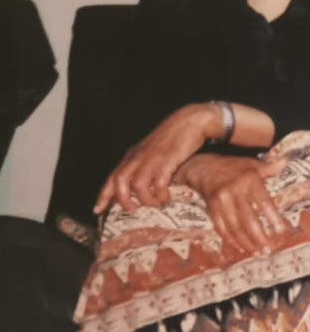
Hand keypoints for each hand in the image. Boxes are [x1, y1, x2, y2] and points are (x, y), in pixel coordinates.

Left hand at [95, 103, 220, 214]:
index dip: (104, 195)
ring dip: (145, 200)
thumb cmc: (174, 137)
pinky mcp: (167, 160)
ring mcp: (152, 158)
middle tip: (133, 211)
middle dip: (124, 201)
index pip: (112, 177)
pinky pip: (158, 184)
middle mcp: (139, 157)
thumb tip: (141, 185)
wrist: (190, 120)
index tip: (98, 210)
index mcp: (133, 155)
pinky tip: (167, 198)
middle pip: (120, 182)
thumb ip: (145, 164)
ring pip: (137, 185)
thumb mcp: (153, 150)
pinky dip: (161, 195)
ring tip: (155, 204)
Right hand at [176, 153, 287, 253]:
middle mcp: (234, 192)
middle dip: (259, 236)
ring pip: (234, 227)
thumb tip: (286, 161)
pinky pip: (221, 228)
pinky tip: (240, 248)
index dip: (272, 217)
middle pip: (248, 219)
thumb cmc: (235, 168)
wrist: (204, 168)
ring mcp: (221, 202)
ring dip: (246, 242)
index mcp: (249, 180)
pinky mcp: (211, 210)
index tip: (281, 231)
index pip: (263, 202)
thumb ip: (270, 167)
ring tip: (257, 252)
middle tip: (269, 249)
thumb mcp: (253, 165)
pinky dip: (231, 240)